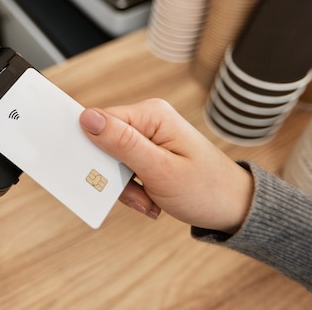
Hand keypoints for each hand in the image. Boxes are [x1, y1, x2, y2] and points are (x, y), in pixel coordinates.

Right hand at [79, 99, 253, 233]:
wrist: (235, 209)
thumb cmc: (206, 190)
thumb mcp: (159, 170)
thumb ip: (122, 143)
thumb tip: (86, 117)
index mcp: (151, 114)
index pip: (100, 120)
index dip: (94, 148)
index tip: (105, 175)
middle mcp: (148, 119)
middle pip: (104, 141)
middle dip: (113, 174)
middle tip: (138, 195)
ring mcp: (149, 136)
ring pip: (112, 161)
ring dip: (126, 187)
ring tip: (150, 201)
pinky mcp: (150, 151)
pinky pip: (125, 169)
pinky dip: (134, 189)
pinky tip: (153, 199)